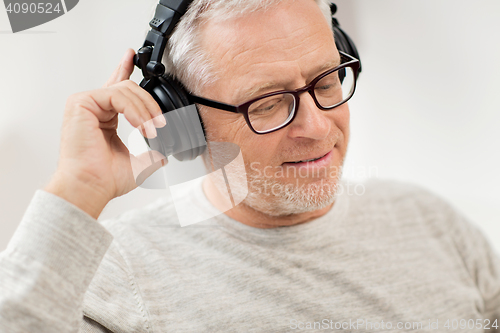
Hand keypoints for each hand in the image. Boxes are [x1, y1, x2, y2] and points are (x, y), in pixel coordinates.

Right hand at [45, 49, 166, 218]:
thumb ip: (151, 153)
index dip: (125, 69)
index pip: (117, 88)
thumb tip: (165, 154)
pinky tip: (141, 125)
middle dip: (150, 103)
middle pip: (129, 88)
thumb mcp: (138, 163)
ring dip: (146, 109)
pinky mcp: (81, 102)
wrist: (91, 187)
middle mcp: (93, 107)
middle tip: (161, 123)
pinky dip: (134, 110)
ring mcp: (85, 103)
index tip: (133, 56)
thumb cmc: (105, 179)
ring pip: (125, 90)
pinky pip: (116, 95)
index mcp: (103, 117)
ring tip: (153, 129)